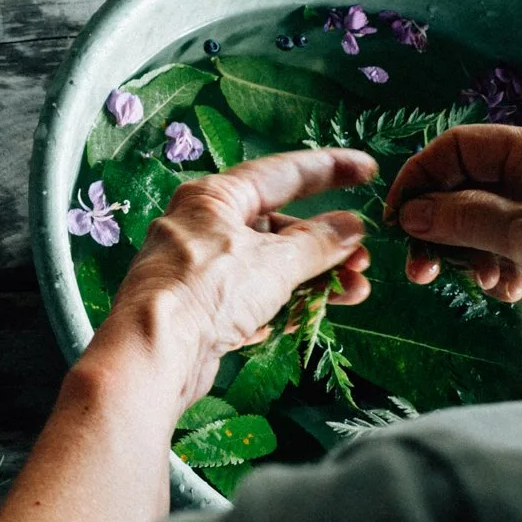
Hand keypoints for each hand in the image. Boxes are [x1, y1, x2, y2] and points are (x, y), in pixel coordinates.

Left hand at [99, 148, 379, 404]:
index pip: (282, 173)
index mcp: (214, 198)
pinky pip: (253, 298)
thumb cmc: (207, 291)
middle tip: (362, 261)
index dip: (328, 170)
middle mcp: (204, 227)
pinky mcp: (202, 308)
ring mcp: (201, 269)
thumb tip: (351, 227)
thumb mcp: (274, 262)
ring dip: (314, 278)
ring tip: (355, 292)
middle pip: (278, 227)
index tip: (366, 168)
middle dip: (326, 244)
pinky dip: (284, 304)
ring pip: (270, 266)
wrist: (154, 353)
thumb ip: (318, 243)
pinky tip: (307, 317)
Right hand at [385, 124, 521, 299]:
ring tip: (490, 288)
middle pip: (473, 187)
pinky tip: (516, 292)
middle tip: (423, 272)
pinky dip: (510, 266)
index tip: (396, 223)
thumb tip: (414, 213)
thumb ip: (469, 221)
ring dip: (478, 254)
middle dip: (445, 228)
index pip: (459, 148)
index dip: (420, 180)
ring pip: (495, 220)